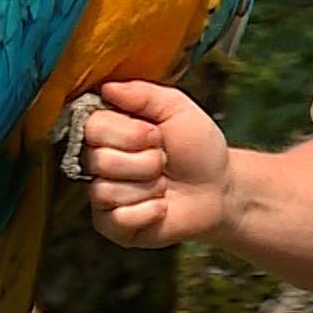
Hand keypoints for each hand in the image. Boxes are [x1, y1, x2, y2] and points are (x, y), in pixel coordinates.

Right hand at [81, 80, 231, 248]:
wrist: (220, 187)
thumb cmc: (198, 146)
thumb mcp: (177, 109)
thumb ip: (143, 94)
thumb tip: (106, 86)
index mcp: (110, 130)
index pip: (92, 127)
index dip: (130, 133)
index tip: (156, 135)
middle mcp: (99, 162)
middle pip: (99, 160)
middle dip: (145, 161)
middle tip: (164, 161)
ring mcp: (103, 196)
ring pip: (106, 191)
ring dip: (149, 187)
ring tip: (164, 184)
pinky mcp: (113, 226)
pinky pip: (117, 220)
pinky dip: (149, 212)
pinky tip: (162, 207)